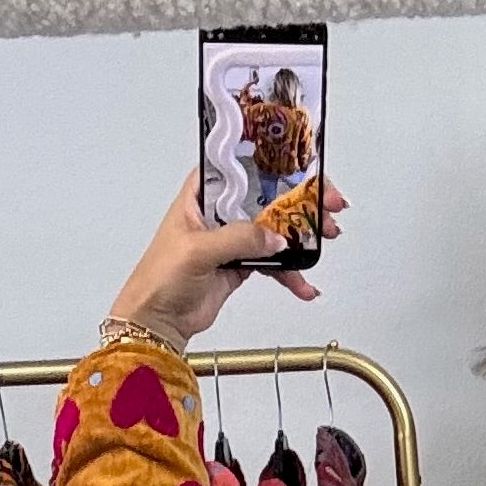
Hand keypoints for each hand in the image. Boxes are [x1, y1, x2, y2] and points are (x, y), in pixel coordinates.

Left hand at [109, 172, 345, 352]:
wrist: (158, 320)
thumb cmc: (160, 277)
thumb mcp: (198, 250)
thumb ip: (239, 239)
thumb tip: (276, 238)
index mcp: (203, 194)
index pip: (244, 167)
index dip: (275, 165)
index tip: (305, 170)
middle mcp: (220, 212)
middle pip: (268, 197)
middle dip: (300, 202)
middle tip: (327, 206)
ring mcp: (232, 239)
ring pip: (276, 230)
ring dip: (302, 237)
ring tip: (324, 241)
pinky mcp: (241, 266)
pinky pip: (274, 264)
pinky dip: (291, 274)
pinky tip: (304, 284)